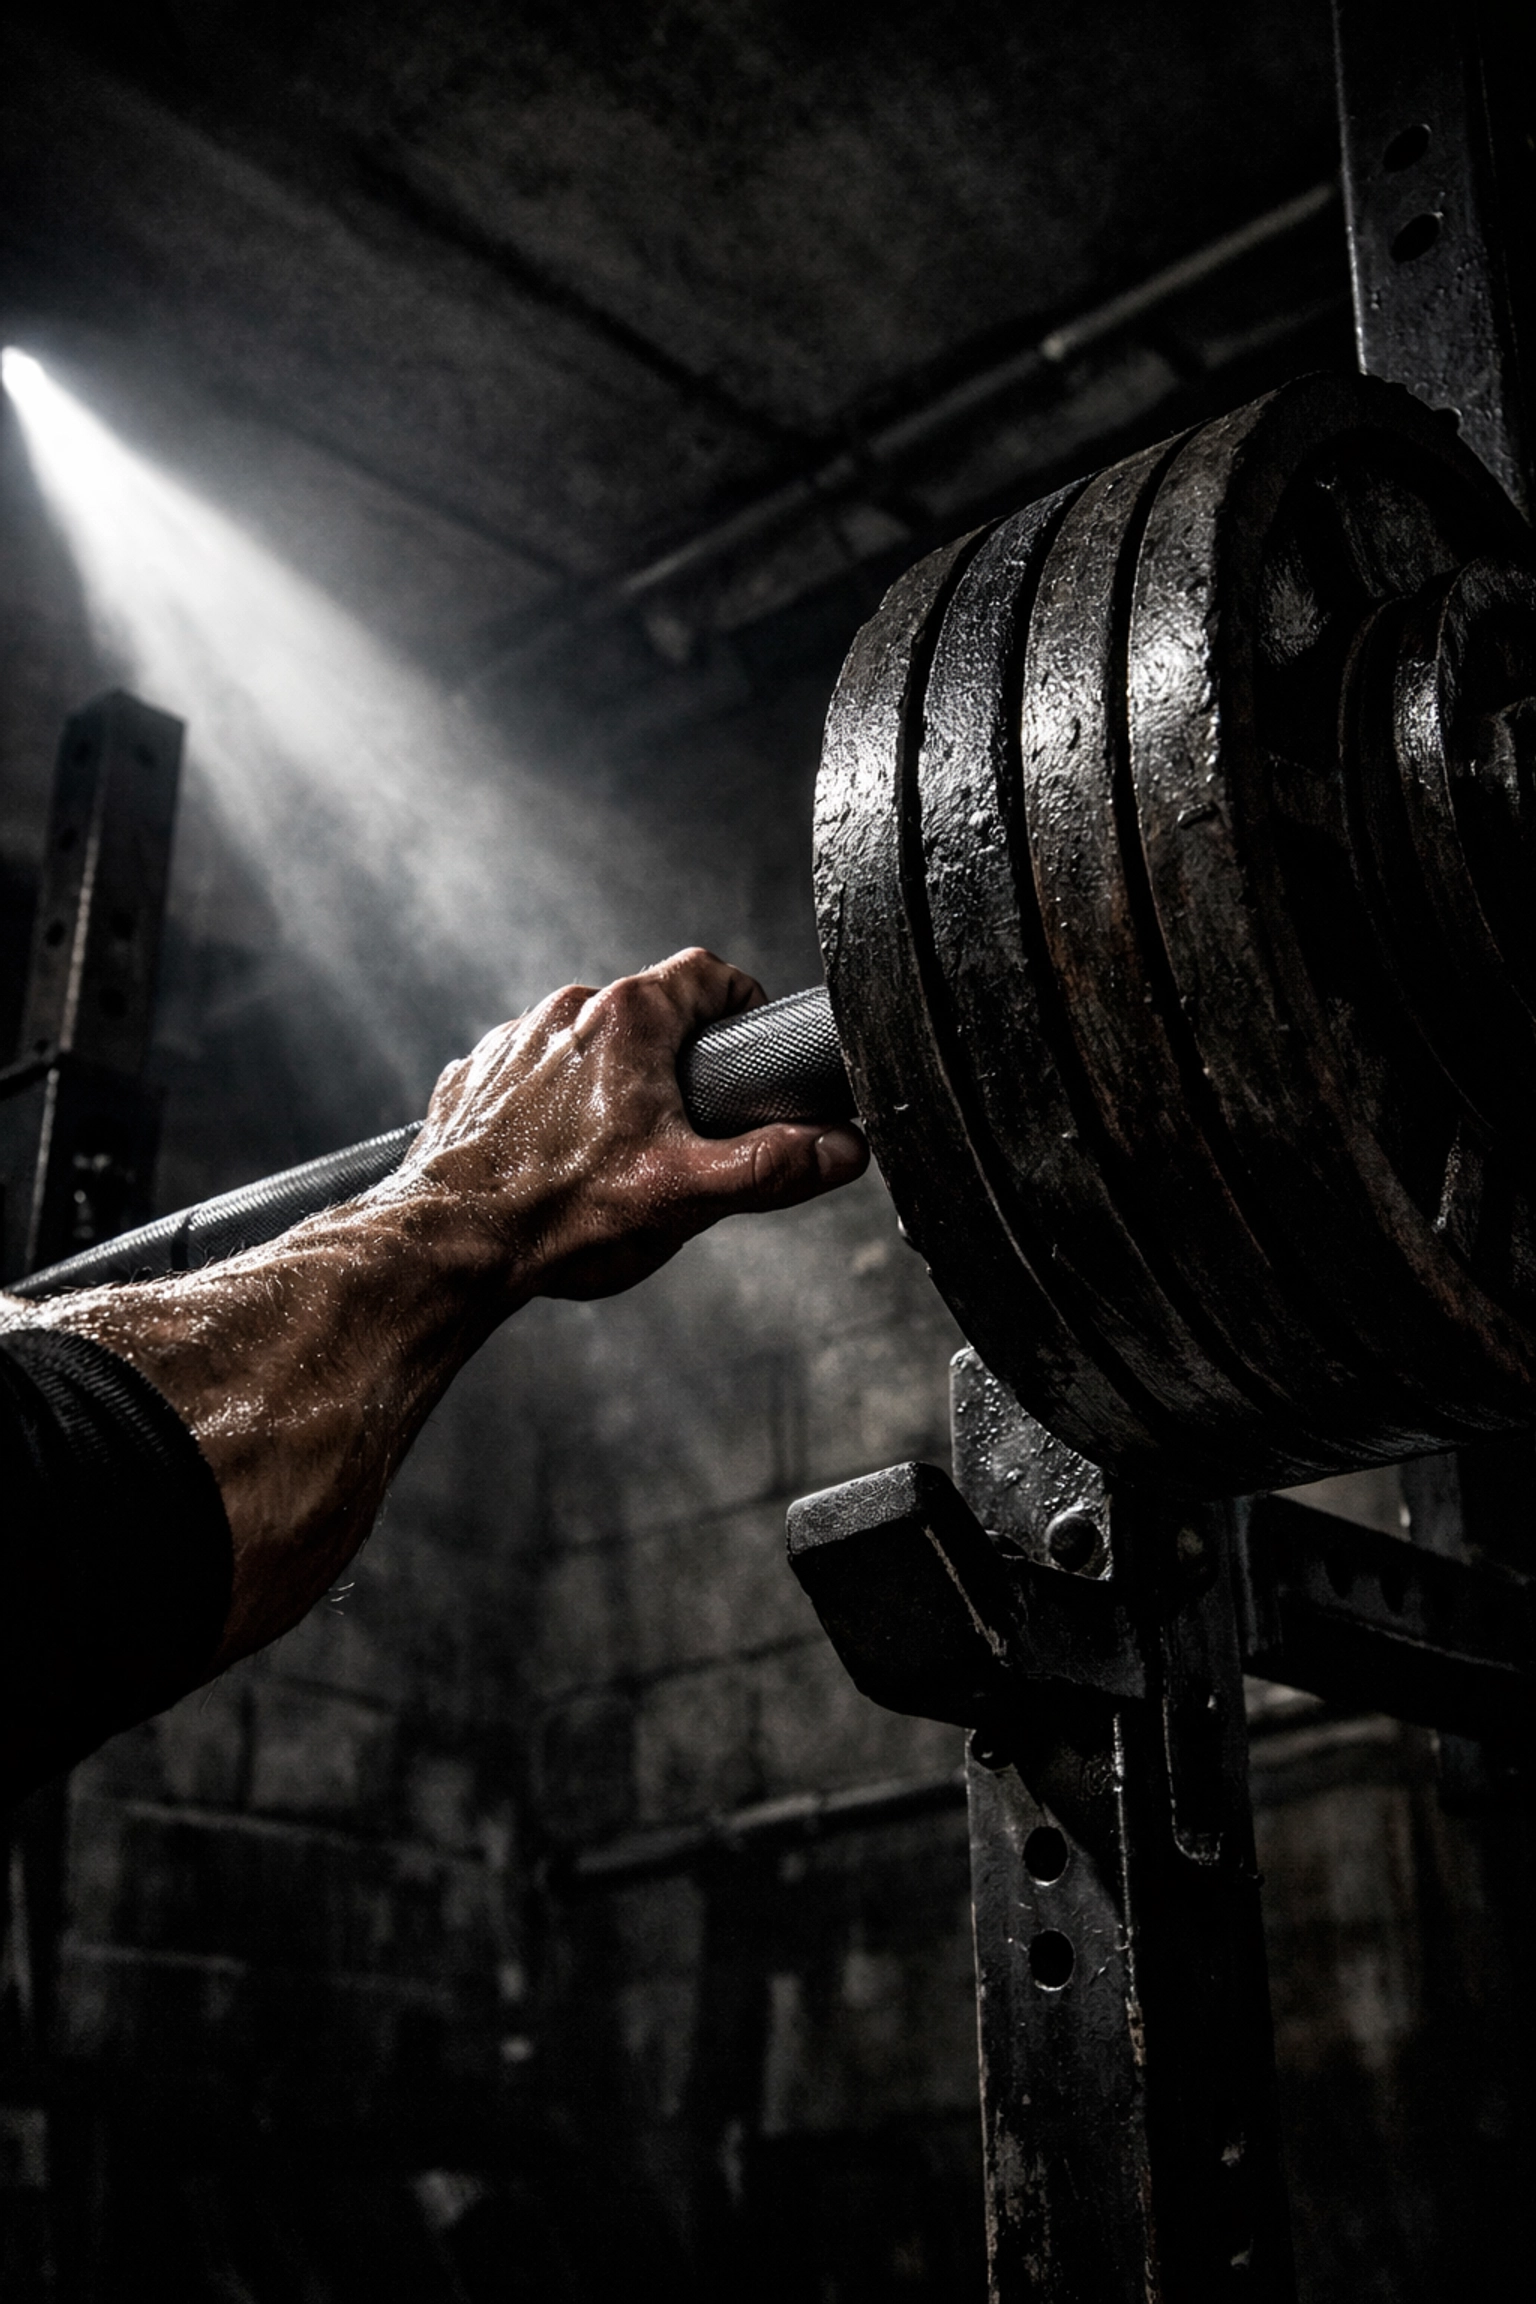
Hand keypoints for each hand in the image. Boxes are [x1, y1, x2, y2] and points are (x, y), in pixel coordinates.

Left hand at [396, 946, 867, 1303]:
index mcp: (627, 1019)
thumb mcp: (691, 1194)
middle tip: (688, 1129)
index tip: (749, 1041)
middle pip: (647, 1015)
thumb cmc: (561, 1217)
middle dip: (675, 1063)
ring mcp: (512, 1042)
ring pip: (585, 1045)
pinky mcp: (472, 1079)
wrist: (449, 1247)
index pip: (708, 973)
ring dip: (608, 1085)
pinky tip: (556, 1162)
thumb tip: (839, 1148)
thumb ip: (775, 1166)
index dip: (741, 1005)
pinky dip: (550, 1107)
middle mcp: (566, 1012)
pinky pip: (530, 1076)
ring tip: (615, 1157)